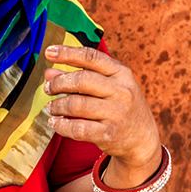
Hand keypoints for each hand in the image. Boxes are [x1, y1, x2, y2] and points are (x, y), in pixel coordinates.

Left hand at [42, 44, 162, 180]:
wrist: (142, 139)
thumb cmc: (121, 107)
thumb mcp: (108, 87)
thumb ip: (80, 77)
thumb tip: (49, 73)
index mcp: (121, 73)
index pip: (92, 57)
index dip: (68, 53)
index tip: (49, 52)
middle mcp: (121, 91)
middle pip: (82, 80)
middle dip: (59, 83)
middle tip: (48, 88)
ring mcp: (116, 113)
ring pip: (76, 104)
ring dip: (57, 106)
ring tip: (52, 108)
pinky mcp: (109, 134)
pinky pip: (77, 128)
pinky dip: (61, 125)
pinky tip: (56, 123)